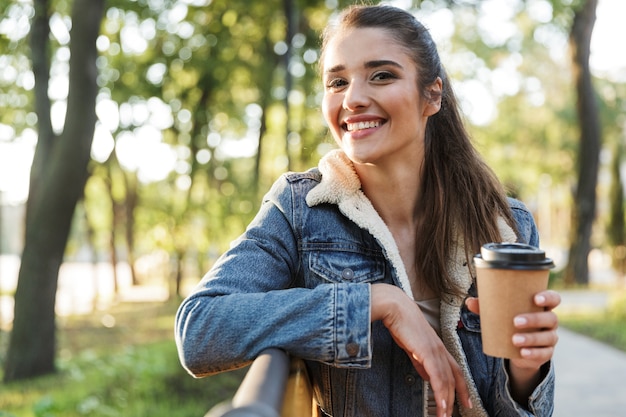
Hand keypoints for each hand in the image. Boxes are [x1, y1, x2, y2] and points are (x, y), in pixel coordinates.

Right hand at [372, 284, 471, 416]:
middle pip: (454, 378)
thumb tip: (426, 375)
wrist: (396, 308)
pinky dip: (440, 392)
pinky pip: (437, 377)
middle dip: (457, 398)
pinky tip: (441, 404)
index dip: (462, 387)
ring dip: (446, 400)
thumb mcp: (412, 345)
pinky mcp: (428, 352)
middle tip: (456, 413)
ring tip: (445, 415)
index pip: (455, 370)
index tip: (466, 401)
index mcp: (438, 347)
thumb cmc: (402, 323)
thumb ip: (420, 361)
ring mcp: (435, 351)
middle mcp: (440, 350)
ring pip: (446, 381)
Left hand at [465, 290, 560, 402]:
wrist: (517, 349)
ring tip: (514, 339)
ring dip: (531, 338)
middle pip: (550, 318)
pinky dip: (533, 353)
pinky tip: (523, 353)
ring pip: (548, 337)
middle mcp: (550, 322)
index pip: (554, 298)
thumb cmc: (510, 323)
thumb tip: (469, 302)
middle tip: (515, 321)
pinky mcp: (546, 353)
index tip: (535, 298)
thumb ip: (486, 307)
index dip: (548, 297)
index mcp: (541, 307)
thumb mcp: (500, 314)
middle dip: (534, 319)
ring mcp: (550, 338)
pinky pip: (544, 354)